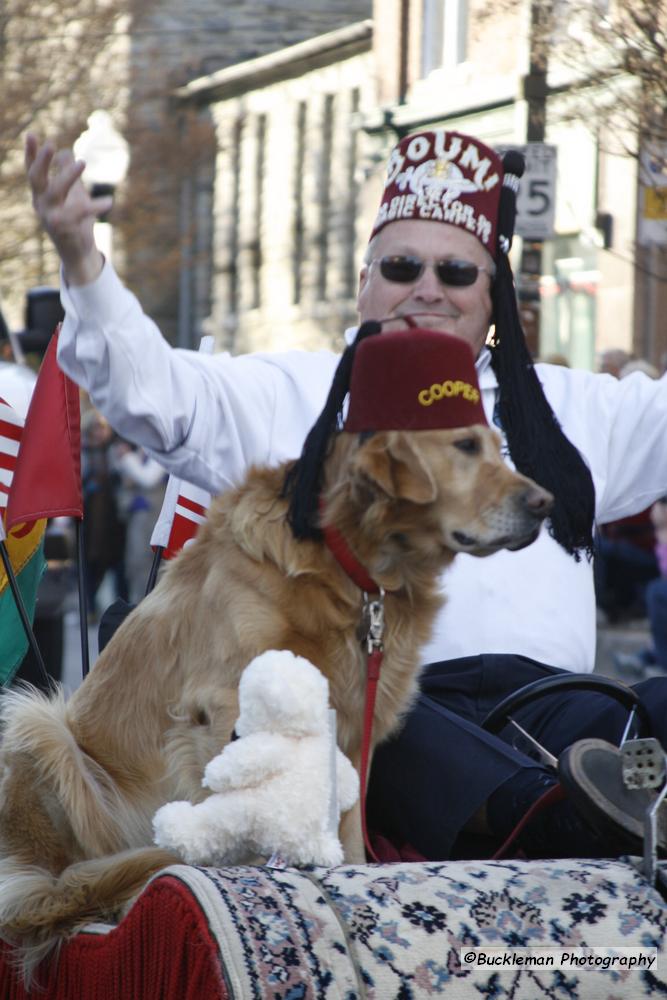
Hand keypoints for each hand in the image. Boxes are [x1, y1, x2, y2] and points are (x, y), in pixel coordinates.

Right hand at [25, 133, 111, 285]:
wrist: (78, 253)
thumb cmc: (74, 221)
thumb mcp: (72, 194)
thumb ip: (68, 174)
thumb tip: (66, 151)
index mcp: (40, 194)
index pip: (32, 170)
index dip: (30, 153)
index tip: (31, 134)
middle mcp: (41, 204)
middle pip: (36, 178)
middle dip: (41, 161)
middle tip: (50, 145)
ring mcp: (50, 217)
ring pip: (56, 191)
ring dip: (68, 175)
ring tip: (82, 162)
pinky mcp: (65, 228)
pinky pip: (81, 212)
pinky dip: (95, 206)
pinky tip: (109, 202)